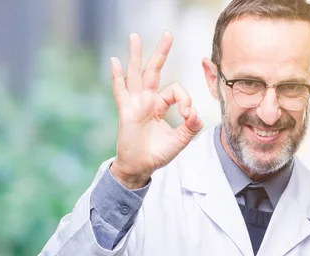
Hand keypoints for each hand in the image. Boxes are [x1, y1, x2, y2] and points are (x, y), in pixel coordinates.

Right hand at [109, 31, 202, 188]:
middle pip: (154, 71)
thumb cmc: (158, 153)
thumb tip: (195, 113)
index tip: (188, 115)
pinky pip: (120, 91)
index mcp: (160, 105)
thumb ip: (191, 126)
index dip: (185, 99)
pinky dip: (117, 76)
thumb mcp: (180, 140)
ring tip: (135, 36)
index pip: (175, 91)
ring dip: (136, 55)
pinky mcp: (126, 110)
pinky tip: (114, 61)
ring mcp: (135, 103)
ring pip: (136, 74)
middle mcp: (147, 100)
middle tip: (168, 34)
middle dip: (161, 52)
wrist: (141, 166)